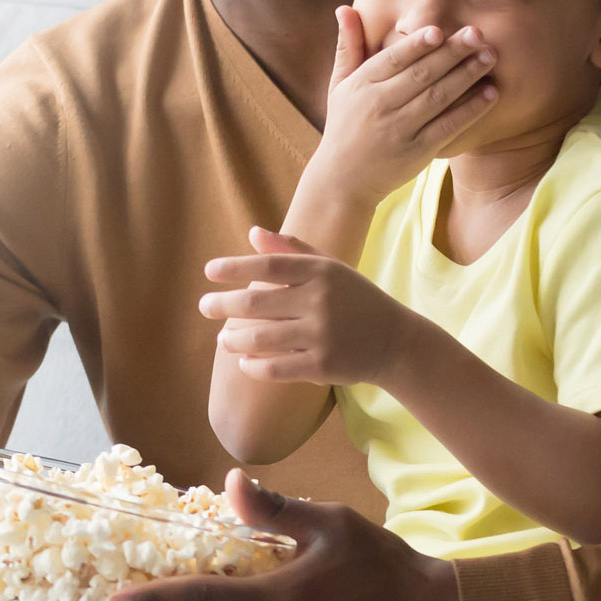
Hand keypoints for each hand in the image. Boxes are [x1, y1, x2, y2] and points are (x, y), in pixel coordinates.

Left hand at [201, 228, 437, 385]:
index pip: (268, 266)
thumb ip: (292, 250)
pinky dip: (254, 367)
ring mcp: (322, 334)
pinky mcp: (323, 365)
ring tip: (222, 339)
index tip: (209, 271)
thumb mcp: (330, 269)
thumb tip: (253, 232)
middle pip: (257, 303)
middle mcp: (320, 301)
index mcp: (320, 272)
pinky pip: (276, 369)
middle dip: (223, 305)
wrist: (395, 341)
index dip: (235, 268)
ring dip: (234, 340)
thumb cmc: (356, 300)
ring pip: (261, 339)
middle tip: (204, 307)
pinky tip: (244, 363)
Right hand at [303, 8, 495, 207]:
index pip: (393, 59)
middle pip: (421, 75)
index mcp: (362, 85)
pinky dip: (471, 109)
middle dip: (452, 53)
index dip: (417, 45)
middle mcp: (380, 106)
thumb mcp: (339, 84)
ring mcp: (401, 130)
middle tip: (478, 34)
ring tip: (489, 56)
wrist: (343, 180)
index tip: (439, 30)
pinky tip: (491, 93)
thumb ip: (348, 46)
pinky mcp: (419, 151)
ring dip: (467, 76)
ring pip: (438, 98)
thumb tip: (344, 7)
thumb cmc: (344, 124)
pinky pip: (449, 126)